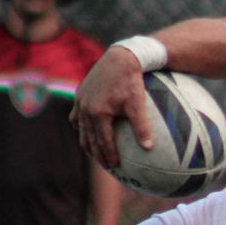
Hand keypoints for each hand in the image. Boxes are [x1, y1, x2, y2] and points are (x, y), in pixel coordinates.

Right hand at [71, 48, 150, 170]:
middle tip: (106, 166)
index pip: (104, 141)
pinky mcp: (80, 94)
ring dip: (86, 142)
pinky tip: (86, 131)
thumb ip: (141, 127)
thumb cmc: (131, 81)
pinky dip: (80, 126)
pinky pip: (76, 115)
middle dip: (97, 154)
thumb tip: (149, 148)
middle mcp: (86, 110)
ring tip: (93, 153)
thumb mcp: (138, 104)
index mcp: (99, 114)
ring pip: (80, 129)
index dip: (109, 155)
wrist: (120, 58)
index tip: (116, 166)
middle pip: (90, 139)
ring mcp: (80, 102)